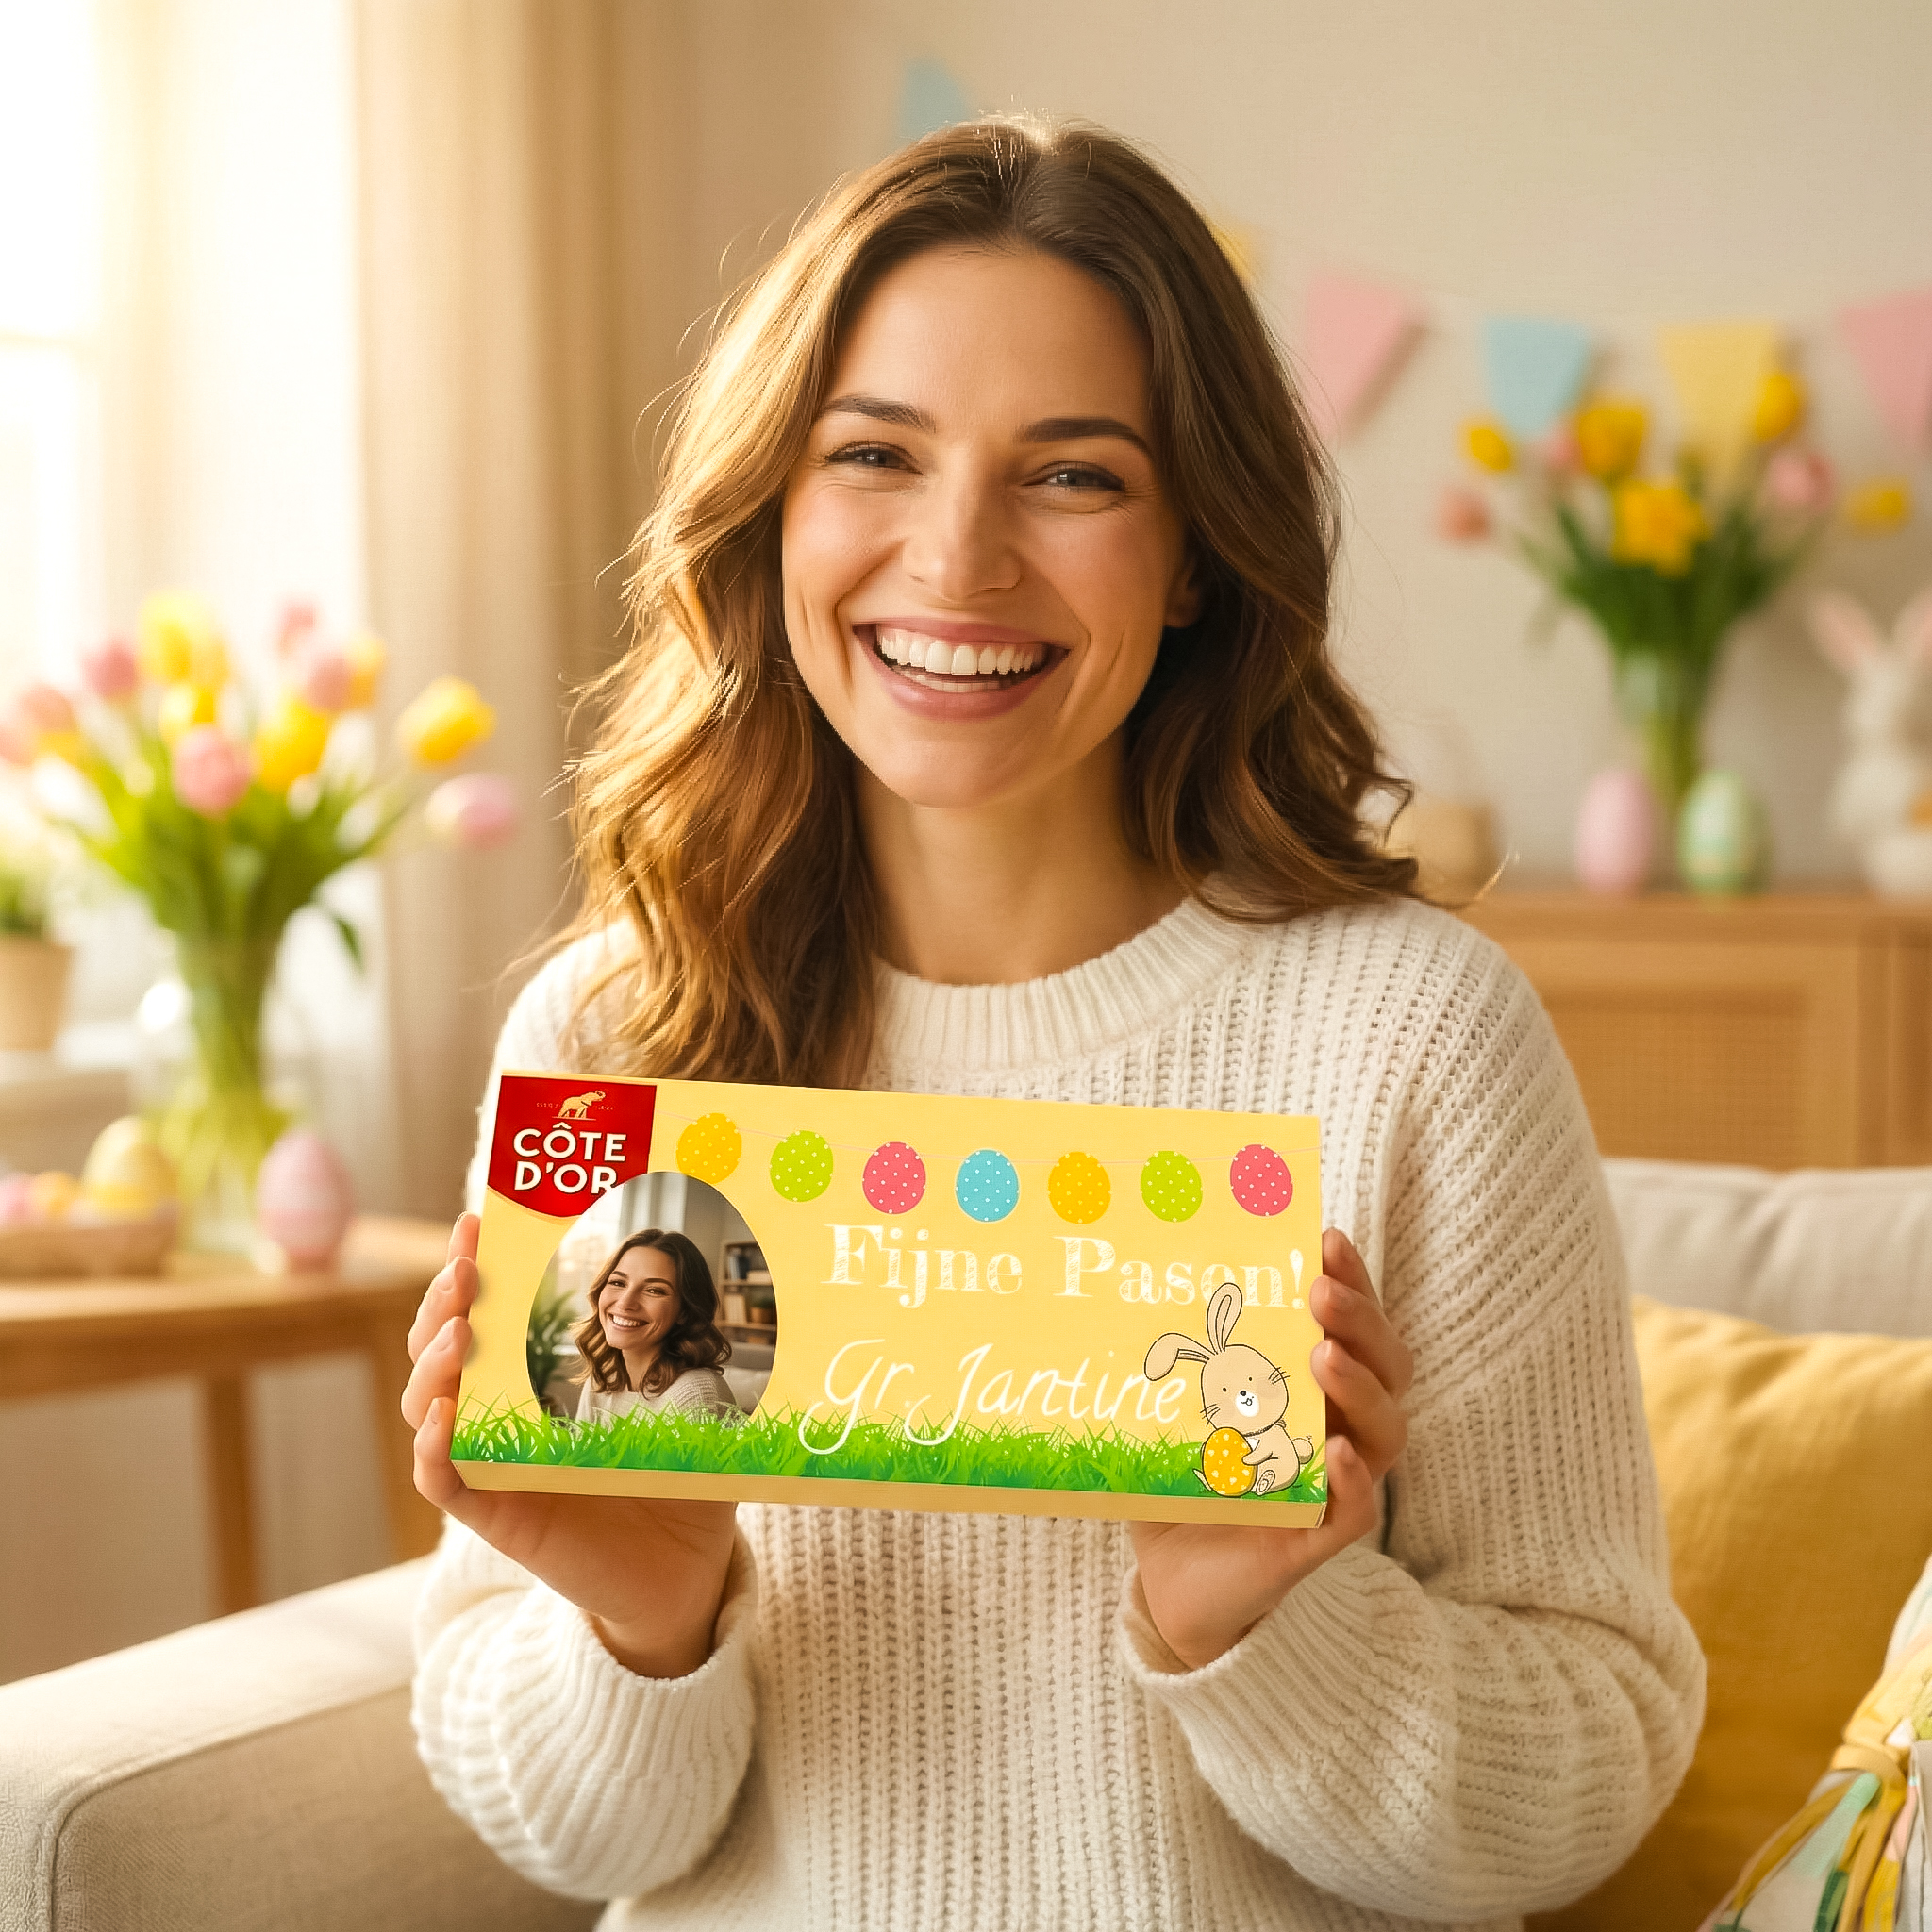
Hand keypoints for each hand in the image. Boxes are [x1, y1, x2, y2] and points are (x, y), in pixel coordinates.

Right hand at [404, 1213, 738, 1678]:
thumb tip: (726, 1286)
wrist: (687, 1571)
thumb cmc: (682, 1479)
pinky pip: (442, 1482)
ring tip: (460, 1332)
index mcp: (539, 1379)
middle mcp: (504, 1415)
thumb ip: (693, 1355)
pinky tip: (451, 1415)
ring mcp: (493, 1465)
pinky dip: (434, 1449)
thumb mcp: (688, 1402)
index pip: (483, 1314)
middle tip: (465, 1267)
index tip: (476, 1220)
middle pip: (440, 1350)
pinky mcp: (498, 1517)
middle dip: (441, 1302)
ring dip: (432, 1366)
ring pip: (428, 1408)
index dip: (470, 1268)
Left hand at [1129, 1228, 1412, 1670]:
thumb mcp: (1179, 1401)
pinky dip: (1354, 1480)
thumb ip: (1174, 1349)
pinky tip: (1336, 1452)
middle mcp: (1338, 1426)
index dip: (1353, 1279)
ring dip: (1361, 1389)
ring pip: (1385, 1432)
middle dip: (1361, 1321)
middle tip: (1320, 1292)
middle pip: (1384, 1366)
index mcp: (1312, 1385)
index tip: (1325, 1238)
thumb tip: (1125, 1268)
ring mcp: (1334, 1482)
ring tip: (1324, 1356)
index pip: (1353, 1323)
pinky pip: (1357, 1510)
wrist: (1169, 1577)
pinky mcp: (1318, 1538)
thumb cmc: (1181, 1474)